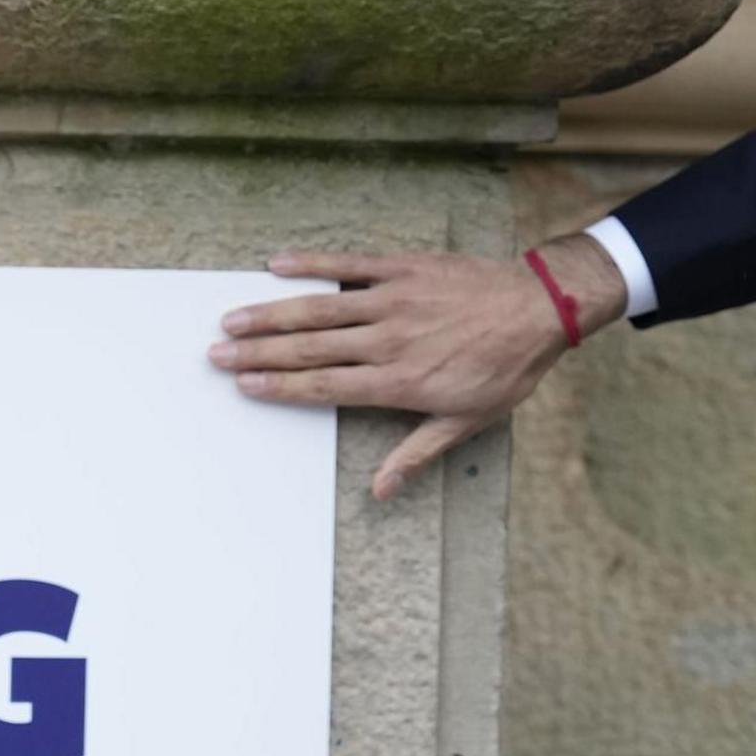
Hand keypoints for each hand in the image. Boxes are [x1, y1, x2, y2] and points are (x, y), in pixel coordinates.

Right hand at [211, 240, 623, 499]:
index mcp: (399, 382)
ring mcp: (392, 300)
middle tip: (216, 354)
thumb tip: (381, 491)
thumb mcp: (467, 421)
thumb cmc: (505, 368)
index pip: (325, 387)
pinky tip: (277, 265)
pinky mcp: (402, 268)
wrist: (539, 308)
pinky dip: (311, 264)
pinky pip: (348, 265)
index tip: (244, 385)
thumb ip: (417, 453)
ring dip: (271, 314)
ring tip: (233, 318)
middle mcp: (388, 341)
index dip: (281, 387)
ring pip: (319, 309)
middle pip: (310, 349)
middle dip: (259, 353)